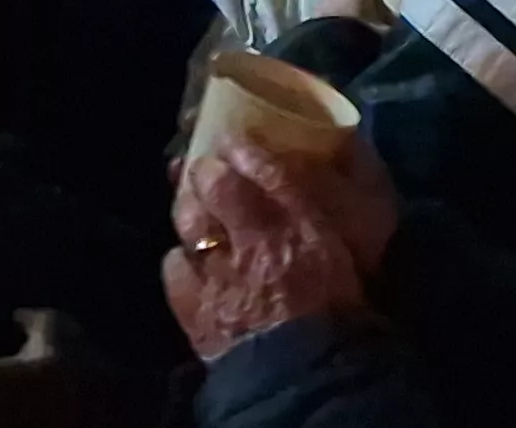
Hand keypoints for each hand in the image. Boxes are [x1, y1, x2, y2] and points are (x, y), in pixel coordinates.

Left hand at [162, 143, 395, 362]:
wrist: (307, 376)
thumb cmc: (336, 316)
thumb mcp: (340, 258)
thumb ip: (314, 216)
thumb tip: (295, 179)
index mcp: (303, 230)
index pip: (271, 172)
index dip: (250, 150)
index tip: (238, 138)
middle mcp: (257, 243)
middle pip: (221, 188)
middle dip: (207, 169)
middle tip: (203, 162)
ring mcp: (221, 275)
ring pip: (190, 222)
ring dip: (186, 205)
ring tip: (187, 198)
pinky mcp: (196, 308)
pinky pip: (174, 269)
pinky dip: (177, 259)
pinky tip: (183, 256)